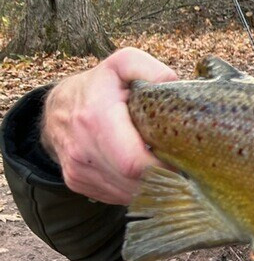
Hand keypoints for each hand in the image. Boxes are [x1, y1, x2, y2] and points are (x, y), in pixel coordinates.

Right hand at [40, 48, 176, 205]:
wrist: (59, 106)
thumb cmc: (101, 85)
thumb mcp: (123, 65)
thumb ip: (149, 69)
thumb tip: (172, 83)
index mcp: (96, 119)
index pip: (135, 163)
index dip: (165, 169)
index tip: (186, 163)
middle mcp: (82, 149)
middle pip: (134, 183)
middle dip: (164, 179)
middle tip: (185, 169)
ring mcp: (76, 170)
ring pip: (126, 194)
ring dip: (151, 187)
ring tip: (168, 170)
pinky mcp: (76, 182)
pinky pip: (115, 195)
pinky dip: (135, 188)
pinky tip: (146, 173)